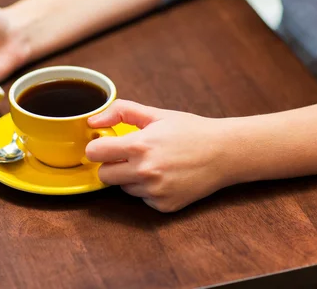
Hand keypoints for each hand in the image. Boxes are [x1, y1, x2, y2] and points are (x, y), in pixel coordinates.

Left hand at [86, 100, 232, 212]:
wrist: (224, 153)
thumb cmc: (191, 130)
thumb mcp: (157, 114)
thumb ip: (121, 111)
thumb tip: (92, 120)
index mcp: (140, 146)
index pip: (94, 153)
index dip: (97, 147)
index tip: (106, 144)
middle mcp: (144, 172)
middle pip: (104, 175)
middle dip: (111, 164)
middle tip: (128, 155)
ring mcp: (155, 191)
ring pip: (123, 188)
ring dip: (130, 178)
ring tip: (154, 164)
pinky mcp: (164, 206)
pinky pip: (142, 198)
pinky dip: (148, 189)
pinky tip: (166, 176)